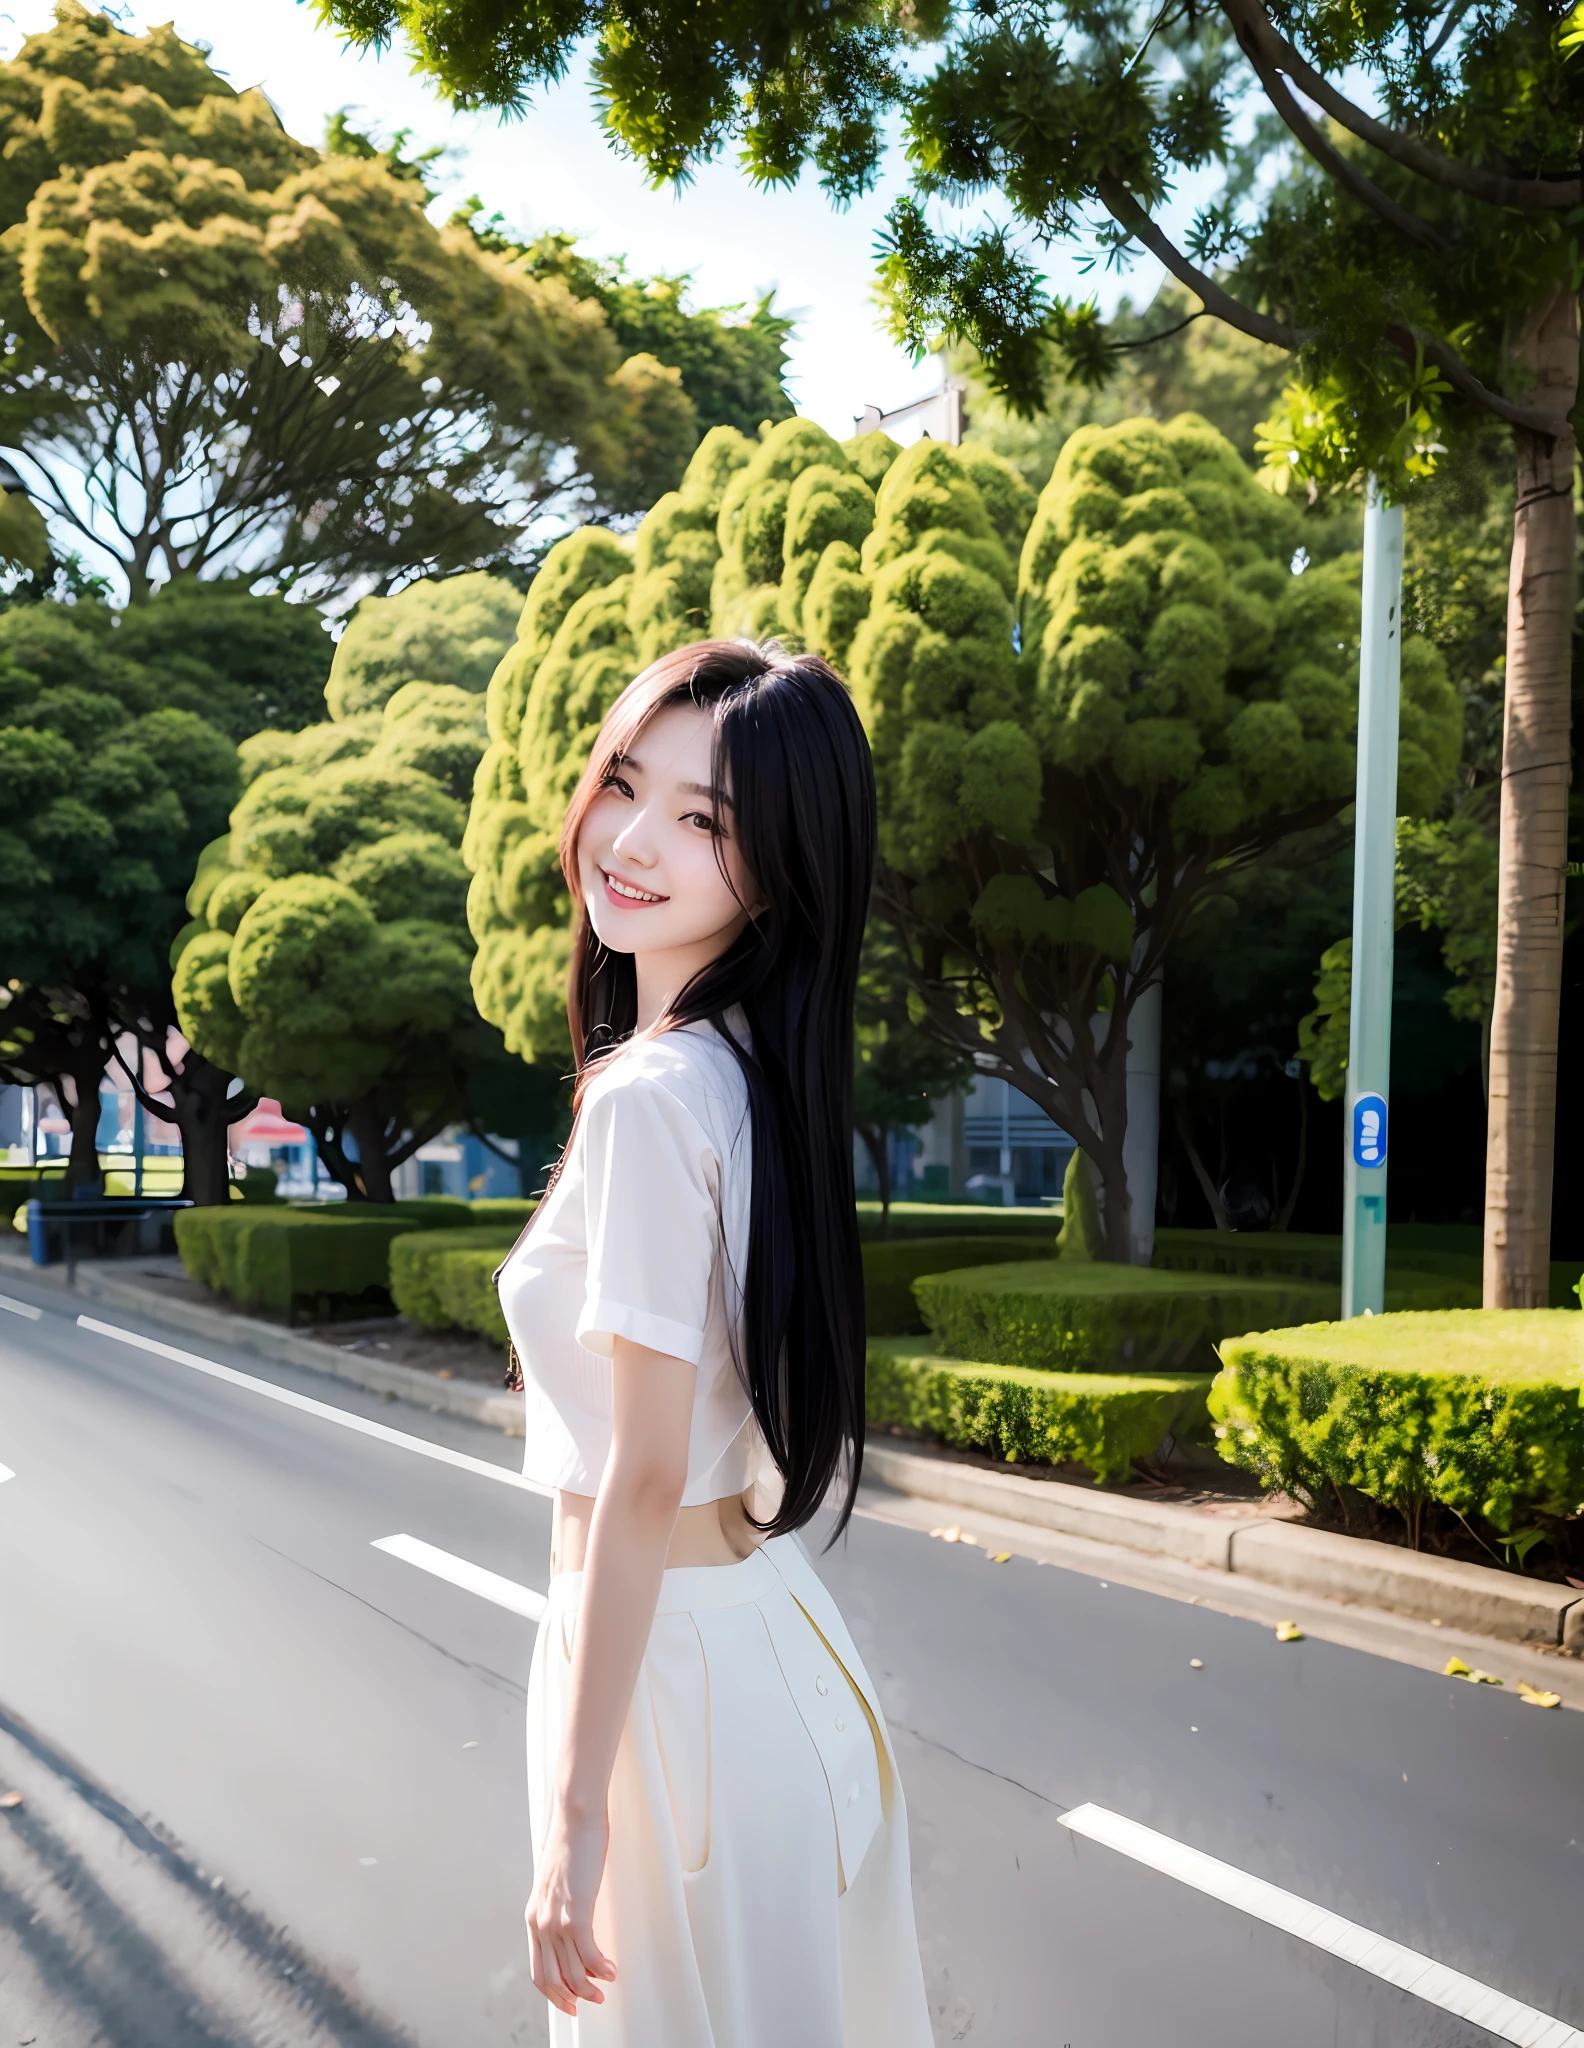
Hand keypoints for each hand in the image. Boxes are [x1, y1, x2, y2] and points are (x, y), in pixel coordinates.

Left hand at [526, 1804, 615, 2016]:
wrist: (574, 1817)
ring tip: (605, 1987)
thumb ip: (559, 1903)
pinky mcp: (576, 1914)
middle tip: (590, 2003)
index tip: (569, 2003)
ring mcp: (556, 1920)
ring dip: (590, 1986)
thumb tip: (572, 1921)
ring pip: (572, 1971)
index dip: (554, 1992)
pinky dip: (601, 1968)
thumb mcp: (558, 1881)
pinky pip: (589, 1955)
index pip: (538, 1969)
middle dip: (571, 1998)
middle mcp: (541, 1923)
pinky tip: (611, 1970)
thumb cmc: (571, 1842)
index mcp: (534, 1917)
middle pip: (551, 1978)